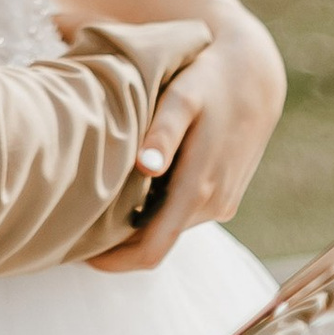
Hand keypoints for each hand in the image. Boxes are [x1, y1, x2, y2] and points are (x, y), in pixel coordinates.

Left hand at [86, 0, 285, 273]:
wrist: (255, 73)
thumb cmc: (209, 80)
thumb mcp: (182, 98)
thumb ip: (164, 133)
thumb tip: (146, 167)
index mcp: (199, 190)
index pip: (151, 251)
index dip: (114, 261)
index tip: (79, 254)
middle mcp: (214, 205)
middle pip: (156, 242)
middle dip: (119, 242)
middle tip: (78, 223)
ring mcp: (222, 203)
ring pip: (169, 228)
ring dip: (138, 223)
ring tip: (100, 200)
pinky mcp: (225, 195)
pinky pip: (183, 213)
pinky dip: (157, 208)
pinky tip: (134, 183)